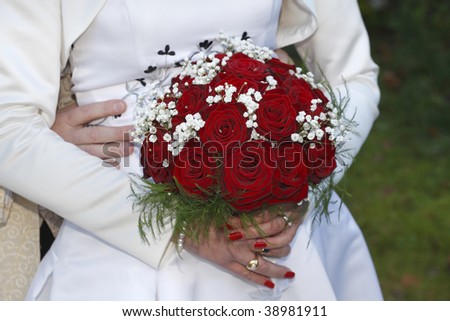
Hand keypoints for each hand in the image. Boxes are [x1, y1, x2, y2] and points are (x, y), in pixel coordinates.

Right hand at [51, 100, 133, 165]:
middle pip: (96, 134)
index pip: (88, 112)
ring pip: (96, 151)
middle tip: (134, 131)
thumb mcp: (68, 113)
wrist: (38, 143)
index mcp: (68, 119)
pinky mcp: (75, 163)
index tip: (123, 106)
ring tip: (131, 148)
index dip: (105, 108)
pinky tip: (119, 163)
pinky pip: (94, 165)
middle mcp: (70, 136)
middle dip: (117, 133)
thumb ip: (87, 110)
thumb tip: (117, 106)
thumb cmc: (61, 125)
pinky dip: (107, 164)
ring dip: (116, 150)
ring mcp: (72, 151)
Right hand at [183, 202, 307, 288]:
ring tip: (289, 267)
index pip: (272, 220)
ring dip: (280, 264)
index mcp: (242, 221)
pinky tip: (273, 284)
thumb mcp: (226, 203)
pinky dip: (260, 280)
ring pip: (265, 262)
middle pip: (275, 241)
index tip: (297, 211)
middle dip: (289, 235)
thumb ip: (246, 205)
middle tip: (296, 229)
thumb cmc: (204, 211)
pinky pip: (248, 275)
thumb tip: (267, 201)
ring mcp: (236, 253)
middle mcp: (243, 238)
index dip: (287, 216)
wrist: (184, 227)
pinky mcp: (228, 264)